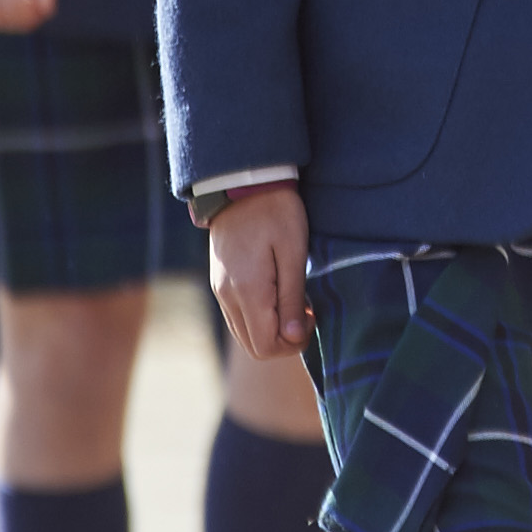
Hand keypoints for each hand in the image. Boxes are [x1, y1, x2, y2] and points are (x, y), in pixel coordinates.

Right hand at [207, 184, 311, 362]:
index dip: (293, 344)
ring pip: (245, 334)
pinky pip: (238, 317)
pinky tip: (277, 294)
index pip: (265, 346)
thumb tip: (294, 338)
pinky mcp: (220, 283)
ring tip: (294, 302)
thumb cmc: (276, 213)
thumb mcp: (294, 252)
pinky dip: (259, 318)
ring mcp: (220, 291)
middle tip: (305, 314)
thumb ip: (292, 298)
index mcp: (247, 290)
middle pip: (254, 347)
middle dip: (283, 341)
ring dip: (271, 330)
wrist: (242, 184)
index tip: (311, 317)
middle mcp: (228, 296)